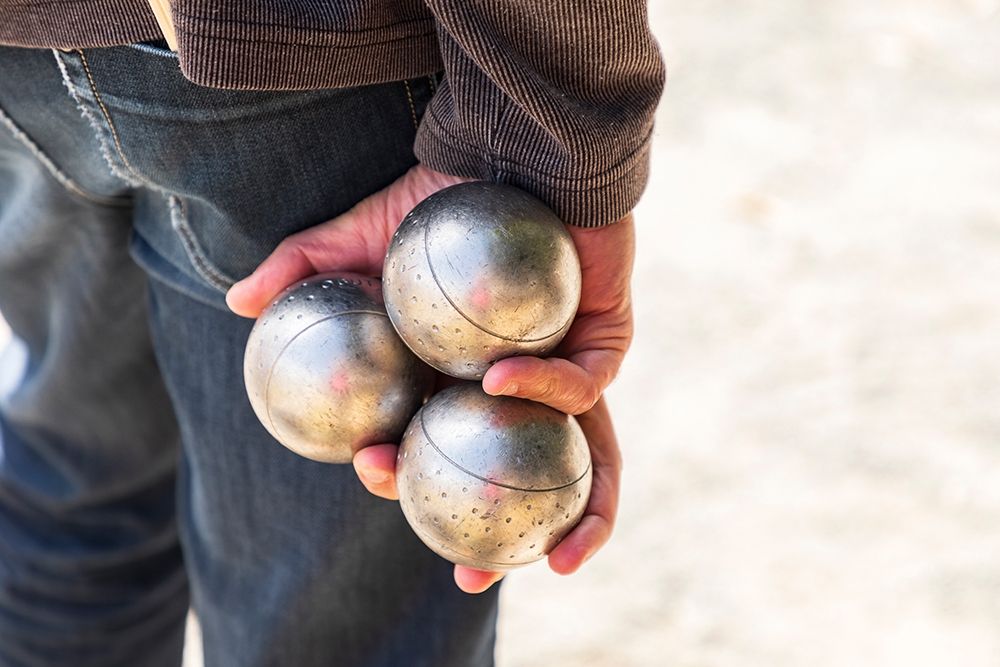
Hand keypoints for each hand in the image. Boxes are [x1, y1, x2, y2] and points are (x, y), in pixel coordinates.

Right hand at [226, 164, 632, 592]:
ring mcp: (565, 369)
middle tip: (467, 569)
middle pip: (509, 473)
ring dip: (575, 512)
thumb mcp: (360, 232)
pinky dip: (546, 393)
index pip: (434, 444)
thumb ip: (303, 267)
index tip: (370, 478)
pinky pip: (585, 385)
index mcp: (458, 378)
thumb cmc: (442, 194)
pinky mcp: (606, 342)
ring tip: (552, 558)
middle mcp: (515, 387)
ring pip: (576, 456)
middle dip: (497, 534)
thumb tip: (237, 303)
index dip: (406, 475)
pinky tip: (497, 386)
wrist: (515, 146)